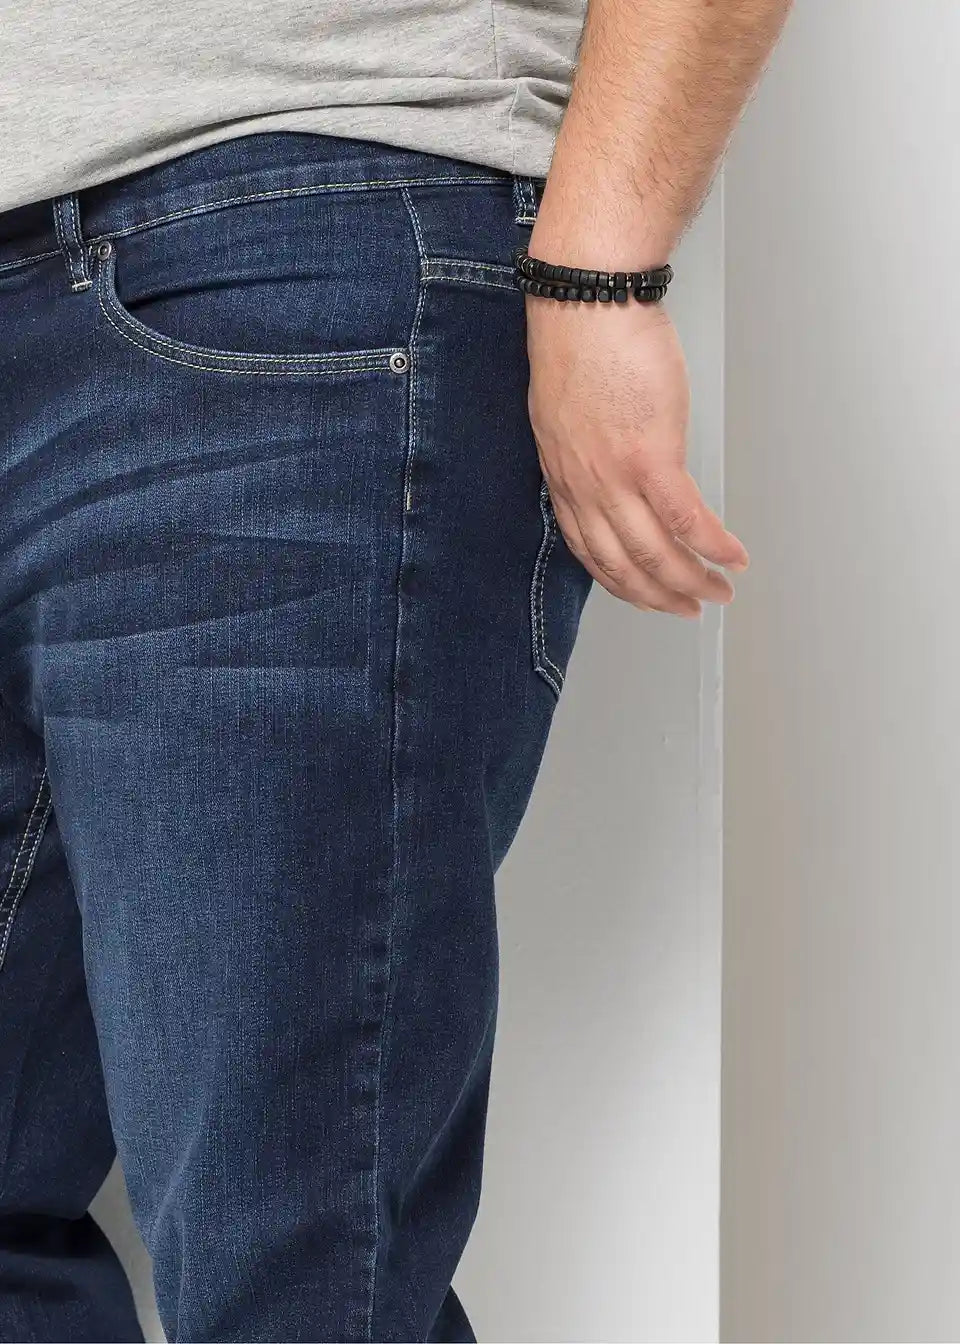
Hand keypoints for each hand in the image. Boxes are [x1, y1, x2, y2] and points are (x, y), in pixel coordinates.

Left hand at [524, 282, 748, 618]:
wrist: (586, 301)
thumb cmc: (579, 338)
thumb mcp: (564, 410)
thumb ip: (583, 448)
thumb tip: (608, 462)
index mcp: (563, 475)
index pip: (588, 550)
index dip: (619, 581)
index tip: (642, 594)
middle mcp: (584, 486)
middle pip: (621, 564)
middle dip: (658, 596)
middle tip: (687, 608)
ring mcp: (615, 477)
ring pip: (655, 553)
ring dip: (691, 581)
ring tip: (718, 592)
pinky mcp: (651, 457)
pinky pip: (686, 520)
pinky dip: (713, 547)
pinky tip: (733, 557)